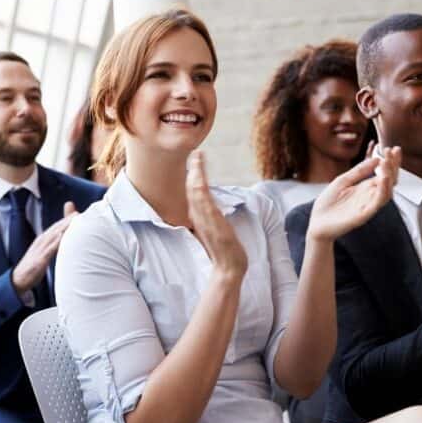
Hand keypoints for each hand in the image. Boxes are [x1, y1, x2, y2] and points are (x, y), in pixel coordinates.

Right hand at [11, 201, 77, 293]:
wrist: (18, 280)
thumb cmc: (32, 267)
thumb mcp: (42, 254)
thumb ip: (51, 247)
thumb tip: (61, 242)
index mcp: (42, 241)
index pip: (55, 228)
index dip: (65, 221)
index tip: (76, 214)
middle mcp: (40, 243)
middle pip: (55, 229)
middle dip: (66, 221)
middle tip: (77, 213)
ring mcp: (39, 251)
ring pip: (52, 237)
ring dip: (62, 228)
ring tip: (72, 221)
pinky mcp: (39, 261)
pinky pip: (48, 250)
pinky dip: (55, 243)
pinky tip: (62, 237)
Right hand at [186, 151, 247, 277]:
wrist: (228, 270)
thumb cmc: (222, 252)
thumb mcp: (213, 232)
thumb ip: (208, 221)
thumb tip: (207, 211)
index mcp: (200, 217)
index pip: (194, 192)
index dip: (193, 175)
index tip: (196, 160)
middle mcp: (200, 217)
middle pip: (193, 189)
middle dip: (193, 170)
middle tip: (195, 152)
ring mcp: (206, 221)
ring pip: (197, 194)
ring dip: (196, 175)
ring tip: (197, 159)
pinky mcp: (213, 225)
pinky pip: (204, 205)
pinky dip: (200, 190)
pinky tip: (199, 179)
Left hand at [307, 144, 399, 241]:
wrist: (316, 223)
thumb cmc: (328, 203)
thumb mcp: (342, 181)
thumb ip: (358, 171)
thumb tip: (376, 159)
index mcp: (365, 188)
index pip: (384, 173)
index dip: (390, 161)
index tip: (392, 148)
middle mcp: (370, 196)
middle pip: (389, 181)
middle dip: (393, 165)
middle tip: (392, 151)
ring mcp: (368, 206)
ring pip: (387, 191)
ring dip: (390, 175)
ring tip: (387, 161)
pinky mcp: (364, 215)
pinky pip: (377, 202)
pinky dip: (383, 190)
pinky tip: (383, 178)